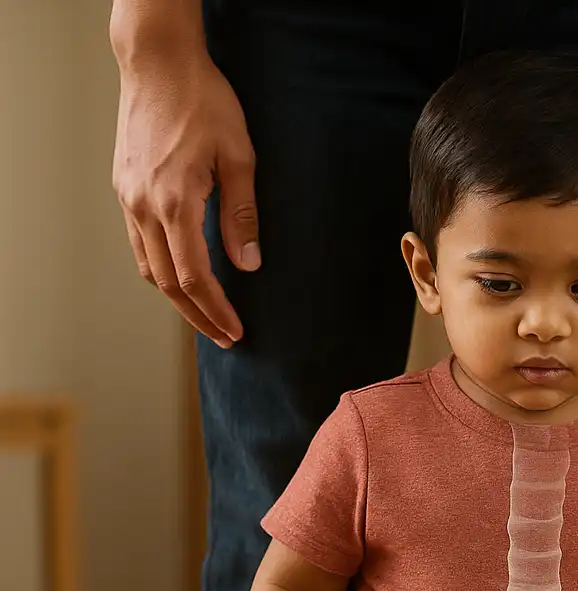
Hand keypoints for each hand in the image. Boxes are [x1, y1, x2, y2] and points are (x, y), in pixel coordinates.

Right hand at [112, 46, 258, 345]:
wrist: (157, 62)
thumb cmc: (202, 100)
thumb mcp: (238, 156)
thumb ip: (242, 215)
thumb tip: (249, 264)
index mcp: (174, 201)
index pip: (193, 277)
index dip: (215, 310)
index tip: (235, 330)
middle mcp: (144, 205)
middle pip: (168, 283)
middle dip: (198, 316)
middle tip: (225, 336)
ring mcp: (129, 198)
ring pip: (149, 268)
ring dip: (178, 298)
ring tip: (206, 315)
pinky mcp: (124, 188)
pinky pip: (139, 245)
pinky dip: (160, 270)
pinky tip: (182, 277)